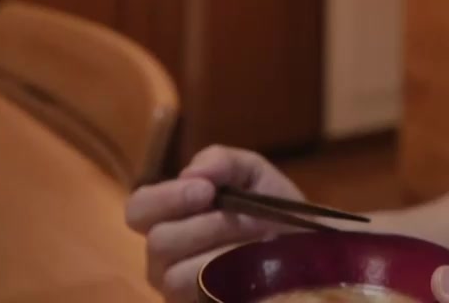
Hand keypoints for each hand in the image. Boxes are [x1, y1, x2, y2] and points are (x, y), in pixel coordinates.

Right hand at [125, 145, 304, 302]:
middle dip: (209, 225)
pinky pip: (201, 296)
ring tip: (256, 244)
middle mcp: (164, 257)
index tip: (206, 190)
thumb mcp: (252, 173)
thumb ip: (221, 160)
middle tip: (248, 219)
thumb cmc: (272, 208)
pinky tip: (255, 268)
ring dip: (224, 253)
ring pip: (177, 274)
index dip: (166, 198)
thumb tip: (191, 172)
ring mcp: (178, 290)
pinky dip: (232, 278)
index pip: (139, 208)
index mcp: (169, 217)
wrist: (310, 247)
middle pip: (160, 241)